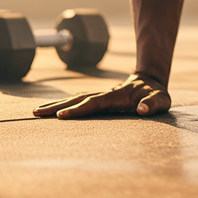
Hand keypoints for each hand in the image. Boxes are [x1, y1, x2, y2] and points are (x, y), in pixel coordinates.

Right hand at [32, 74, 170, 118]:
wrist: (150, 81)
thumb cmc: (156, 95)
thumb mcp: (161, 101)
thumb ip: (152, 104)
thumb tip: (142, 110)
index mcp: (115, 97)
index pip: (93, 104)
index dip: (78, 110)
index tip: (61, 116)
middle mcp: (104, 95)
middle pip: (76, 99)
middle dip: (56, 106)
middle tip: (36, 113)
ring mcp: (99, 96)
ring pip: (73, 99)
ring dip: (55, 105)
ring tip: (36, 112)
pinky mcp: (97, 99)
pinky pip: (77, 101)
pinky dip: (63, 105)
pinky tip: (51, 110)